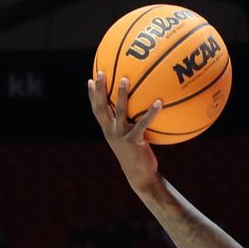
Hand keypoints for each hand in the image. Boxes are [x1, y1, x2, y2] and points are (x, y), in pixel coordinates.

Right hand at [87, 71, 161, 193]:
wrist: (139, 175)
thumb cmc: (136, 155)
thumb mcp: (130, 138)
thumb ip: (130, 125)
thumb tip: (140, 109)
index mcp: (108, 130)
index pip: (96, 110)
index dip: (92, 95)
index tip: (90, 79)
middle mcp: (111, 131)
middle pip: (101, 107)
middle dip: (99, 89)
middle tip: (100, 72)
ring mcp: (120, 136)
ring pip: (119, 111)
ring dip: (121, 94)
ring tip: (125, 79)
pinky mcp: (133, 141)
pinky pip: (142, 124)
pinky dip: (151, 112)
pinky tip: (158, 102)